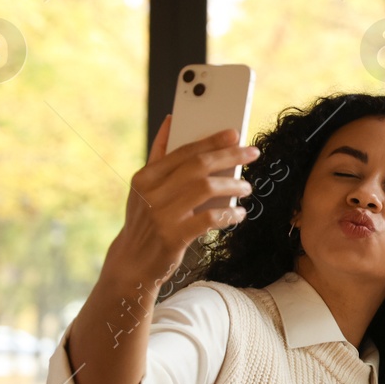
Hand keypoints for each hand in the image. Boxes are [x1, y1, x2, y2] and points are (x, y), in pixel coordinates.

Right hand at [108, 115, 258, 286]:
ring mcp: (161, 215)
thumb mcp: (144, 188)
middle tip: (252, 154)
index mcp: (145, 177)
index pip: (184, 151)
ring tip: (246, 187)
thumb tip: (170, 121)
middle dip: (229, 156)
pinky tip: (239, 213)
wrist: (132, 262)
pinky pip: (209, 218)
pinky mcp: (173, 237)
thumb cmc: (146, 221)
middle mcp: (151, 193)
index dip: (211, 141)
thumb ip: (158, 155)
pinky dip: (228, 213)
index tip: (235, 134)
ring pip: (205, 189)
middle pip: (198, 166)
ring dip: (232, 185)